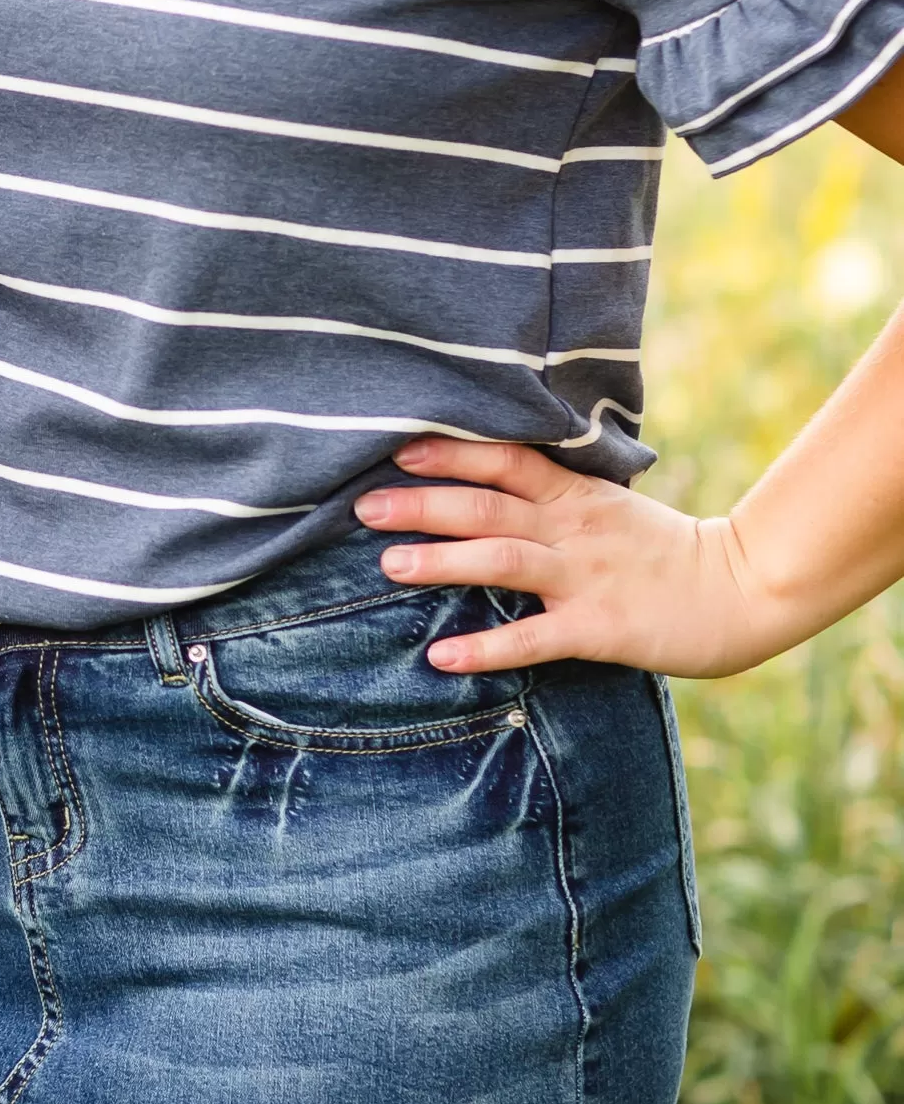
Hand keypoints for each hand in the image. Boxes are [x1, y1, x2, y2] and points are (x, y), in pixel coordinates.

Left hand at [356, 439, 780, 678]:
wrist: (740, 590)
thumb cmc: (662, 551)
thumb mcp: (608, 505)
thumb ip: (553, 494)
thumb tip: (485, 481)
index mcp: (575, 494)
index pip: (506, 459)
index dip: (451, 452)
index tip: (397, 446)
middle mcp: (573, 528)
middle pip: (487, 505)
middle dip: (423, 503)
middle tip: (363, 505)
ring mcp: (584, 576)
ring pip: (502, 559)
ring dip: (442, 561)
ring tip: (388, 564)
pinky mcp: (597, 627)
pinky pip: (532, 638)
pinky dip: (485, 648)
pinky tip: (442, 657)